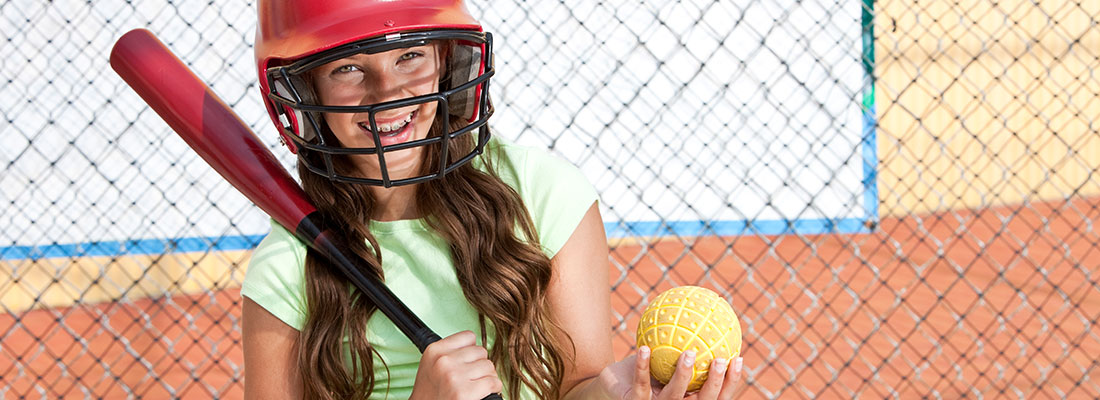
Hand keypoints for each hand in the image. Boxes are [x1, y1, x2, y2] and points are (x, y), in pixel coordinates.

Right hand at [409, 331, 502, 399]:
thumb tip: (475, 347)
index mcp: (434, 351)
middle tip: (472, 377)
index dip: (471, 351)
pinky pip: (493, 382)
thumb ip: (449, 353)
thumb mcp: (431, 365)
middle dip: (480, 365)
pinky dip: (493, 388)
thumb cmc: (429, 393)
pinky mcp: (463, 392)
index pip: (468, 336)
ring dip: (487, 377)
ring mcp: (453, 376)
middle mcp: (443, 361)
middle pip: (481, 351)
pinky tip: (484, 392)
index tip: (467, 362)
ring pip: (489, 366)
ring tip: (476, 386)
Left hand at [598, 346, 742, 399]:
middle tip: (719, 360)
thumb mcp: (666, 354)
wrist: (613, 383)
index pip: (715, 396)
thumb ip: (685, 343)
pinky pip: (640, 383)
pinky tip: (644, 348)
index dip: (730, 382)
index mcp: (687, 399)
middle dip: (714, 384)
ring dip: (682, 376)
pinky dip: (642, 366)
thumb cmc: (646, 368)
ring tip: (689, 354)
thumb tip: (706, 316)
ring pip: (673, 397)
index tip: (739, 358)